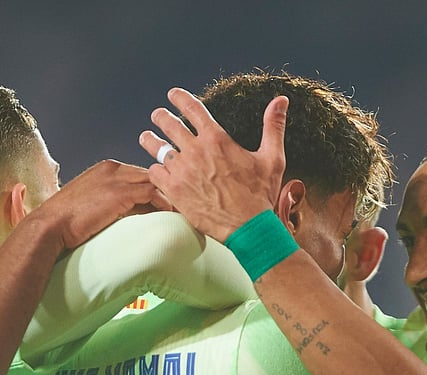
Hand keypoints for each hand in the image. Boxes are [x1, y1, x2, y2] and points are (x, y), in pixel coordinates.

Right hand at [29, 160, 171, 249]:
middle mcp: (112, 169)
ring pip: (154, 180)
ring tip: (180, 208)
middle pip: (150, 173)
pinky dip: (164, 203)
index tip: (165, 199)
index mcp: (104, 168)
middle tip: (181, 201)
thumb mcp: (89, 204)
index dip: (153, 186)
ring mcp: (116, 179)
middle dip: (165, 187)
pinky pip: (152, 193)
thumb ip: (109, 202)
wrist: (50, 225)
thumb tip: (127, 214)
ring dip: (169, 194)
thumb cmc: (65, 221)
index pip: (138, 173)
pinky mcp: (120, 193)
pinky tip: (170, 214)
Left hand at [139, 87, 286, 241]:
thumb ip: (273, 126)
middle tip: (157, 115)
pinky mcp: (174, 190)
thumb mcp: (272, 158)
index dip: (180, 98)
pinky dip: (154, 169)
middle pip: (170, 124)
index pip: (193, 108)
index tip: (173, 94)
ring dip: (150, 140)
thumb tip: (281, 100)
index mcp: (216, 139)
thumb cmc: (260, 195)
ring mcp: (182, 170)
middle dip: (161, 117)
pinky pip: (155, 173)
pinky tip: (154, 169)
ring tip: (146, 137)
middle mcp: (195, 150)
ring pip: (157, 148)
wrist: (247, 227)